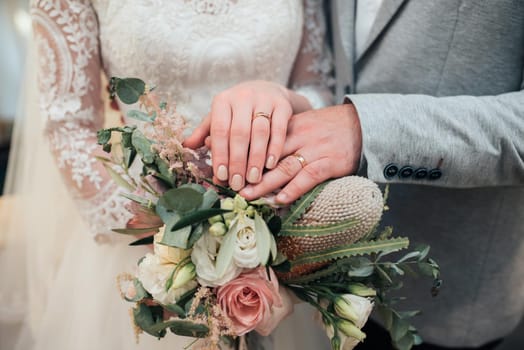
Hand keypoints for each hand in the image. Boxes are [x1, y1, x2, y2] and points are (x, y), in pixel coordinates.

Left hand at [184, 80, 310, 190]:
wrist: (267, 90)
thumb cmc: (238, 110)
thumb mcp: (220, 117)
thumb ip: (205, 132)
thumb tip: (187, 146)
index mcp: (223, 101)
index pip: (219, 130)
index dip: (220, 154)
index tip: (221, 176)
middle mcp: (243, 97)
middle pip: (239, 133)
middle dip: (238, 161)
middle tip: (237, 184)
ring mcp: (264, 99)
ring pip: (260, 132)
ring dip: (256, 158)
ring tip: (253, 179)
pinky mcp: (282, 104)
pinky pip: (279, 129)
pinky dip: (274, 148)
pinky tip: (270, 164)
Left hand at [240, 104, 361, 203]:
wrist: (361, 125)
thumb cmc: (326, 128)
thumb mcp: (301, 124)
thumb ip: (279, 136)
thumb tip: (252, 151)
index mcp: (288, 127)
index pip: (259, 139)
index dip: (240, 151)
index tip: (222, 162)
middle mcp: (299, 137)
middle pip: (268, 154)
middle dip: (247, 170)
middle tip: (229, 184)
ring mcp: (315, 150)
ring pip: (284, 167)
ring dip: (265, 183)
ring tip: (247, 195)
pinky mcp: (330, 162)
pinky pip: (309, 176)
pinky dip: (294, 188)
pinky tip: (281, 199)